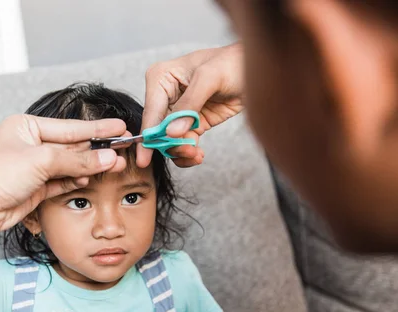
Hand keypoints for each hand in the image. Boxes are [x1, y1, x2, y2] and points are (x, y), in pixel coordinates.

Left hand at [0, 114, 128, 234]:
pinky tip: (89, 178)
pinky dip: (75, 180)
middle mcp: (29, 145)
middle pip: (70, 146)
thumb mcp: (41, 160)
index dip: (96, 129)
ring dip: (88, 167)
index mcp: (25, 127)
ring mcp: (31, 168)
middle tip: (122, 149)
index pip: (69, 127)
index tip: (119, 128)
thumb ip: (77, 159)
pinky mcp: (34, 189)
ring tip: (112, 166)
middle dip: (95, 150)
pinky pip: (61, 181)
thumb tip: (107, 158)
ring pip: (68, 165)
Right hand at [138, 43, 244, 167]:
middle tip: (186, 152)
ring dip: (180, 151)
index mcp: (162, 78)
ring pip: (170, 140)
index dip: (148, 136)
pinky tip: (198, 155)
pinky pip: (184, 143)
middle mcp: (166, 95)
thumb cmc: (233, 62)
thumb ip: (190, 104)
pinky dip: (188, 153)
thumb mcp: (210, 77)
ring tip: (196, 154)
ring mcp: (179, 111)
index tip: (144, 158)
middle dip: (169, 145)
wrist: (259, 72)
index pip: (151, 112)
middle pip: (158, 129)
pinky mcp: (193, 123)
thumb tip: (171, 132)